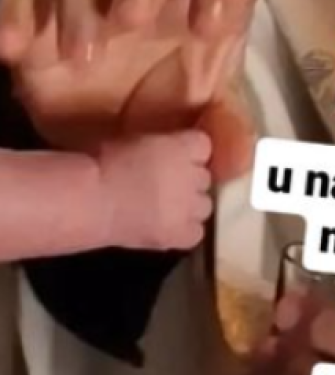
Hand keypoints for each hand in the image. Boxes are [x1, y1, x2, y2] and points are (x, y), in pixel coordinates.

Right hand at [0, 0, 264, 180]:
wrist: (107, 138)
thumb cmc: (169, 110)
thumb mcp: (202, 123)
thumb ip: (224, 129)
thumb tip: (237, 156)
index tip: (212, 30)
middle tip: (132, 20)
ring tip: (82, 59)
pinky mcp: (38, 11)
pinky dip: (14, 12)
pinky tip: (13, 46)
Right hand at [98, 130, 212, 250]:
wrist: (89, 201)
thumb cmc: (100, 163)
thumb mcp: (134, 140)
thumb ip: (158, 145)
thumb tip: (162, 154)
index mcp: (182, 146)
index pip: (203, 146)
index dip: (188, 152)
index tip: (173, 156)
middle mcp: (193, 175)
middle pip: (204, 177)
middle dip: (187, 180)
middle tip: (163, 185)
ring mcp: (189, 207)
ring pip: (204, 205)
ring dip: (188, 205)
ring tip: (165, 208)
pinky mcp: (181, 234)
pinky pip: (196, 232)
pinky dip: (185, 230)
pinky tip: (166, 228)